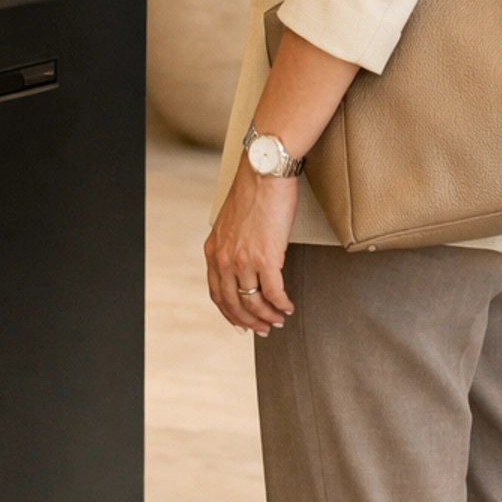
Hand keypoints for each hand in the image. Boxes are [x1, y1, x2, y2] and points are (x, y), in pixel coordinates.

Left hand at [204, 156, 298, 333]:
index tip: (242, 322)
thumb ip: (231, 245)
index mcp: (213, 251)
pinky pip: (274, 292)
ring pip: (254, 302)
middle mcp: (225, 259)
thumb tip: (243, 264)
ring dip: (268, 316)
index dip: (230, 313)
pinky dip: (282, 304)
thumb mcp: (230, 222)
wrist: (264, 172)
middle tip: (263, 329)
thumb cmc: (253, 191)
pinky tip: (288, 307)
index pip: (217, 293)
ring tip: (278, 320)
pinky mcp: (267, 258)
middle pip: (233, 303)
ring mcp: (244, 260)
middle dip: (249, 321)